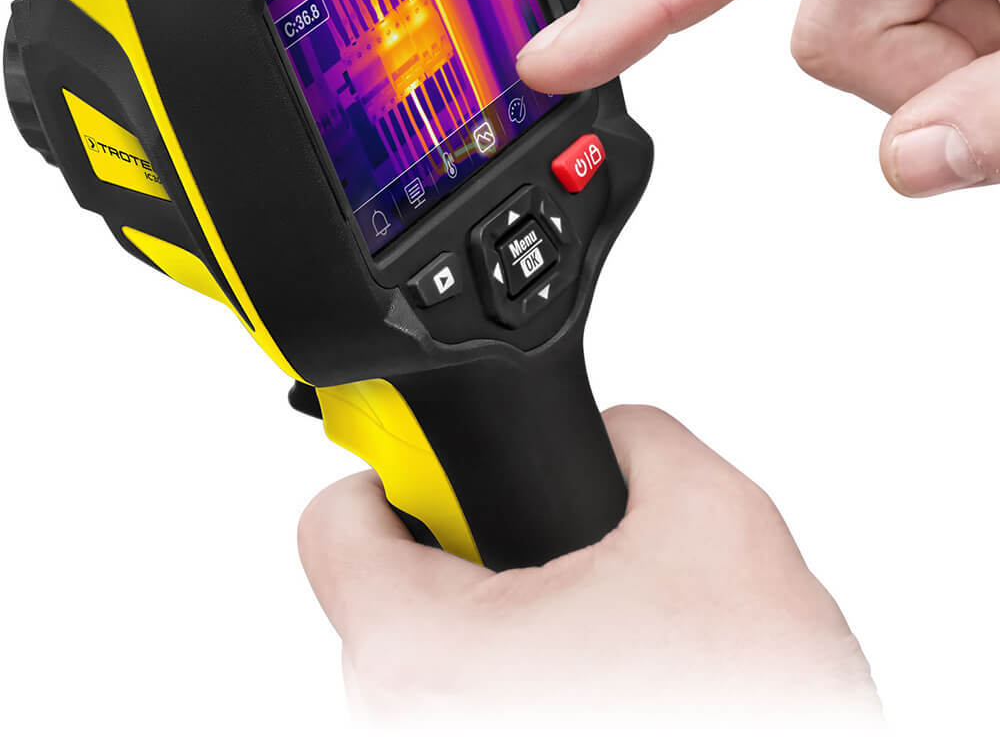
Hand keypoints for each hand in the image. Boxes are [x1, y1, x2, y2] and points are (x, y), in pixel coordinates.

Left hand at [298, 406, 879, 727]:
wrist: (790, 744)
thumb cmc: (748, 699)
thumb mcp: (712, 520)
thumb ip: (637, 439)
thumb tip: (611, 430)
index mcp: (430, 655)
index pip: (333, 523)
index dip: (392, 469)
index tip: (435, 468)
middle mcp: (408, 720)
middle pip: (384, 585)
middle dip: (462, 548)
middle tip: (533, 544)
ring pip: (425, 648)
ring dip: (492, 611)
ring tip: (576, 610)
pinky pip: (460, 692)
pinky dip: (509, 663)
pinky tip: (588, 658)